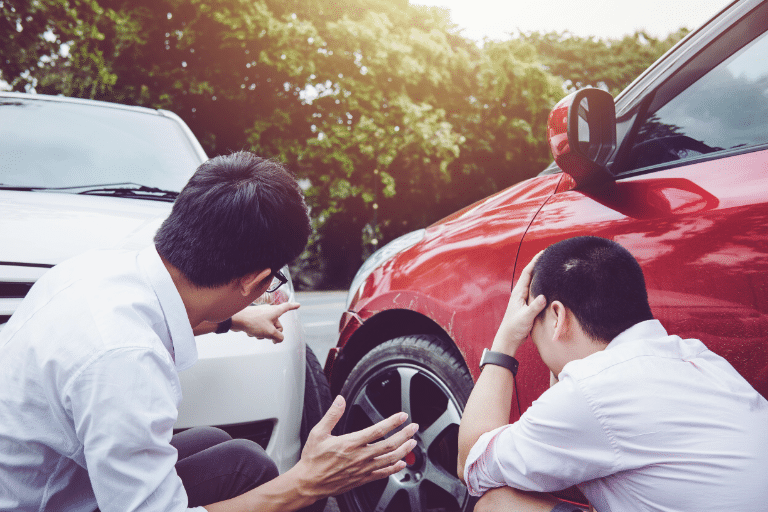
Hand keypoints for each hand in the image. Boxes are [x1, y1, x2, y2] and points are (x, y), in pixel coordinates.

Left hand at [230, 303, 299, 342]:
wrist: (236, 319)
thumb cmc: (253, 322)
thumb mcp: (270, 332)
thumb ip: (279, 337)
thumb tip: (279, 339)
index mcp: (275, 311)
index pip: (287, 307)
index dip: (293, 306)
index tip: (298, 305)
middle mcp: (269, 312)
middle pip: (277, 324)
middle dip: (273, 332)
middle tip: (269, 336)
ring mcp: (261, 315)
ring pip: (268, 328)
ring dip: (264, 333)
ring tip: (257, 333)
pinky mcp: (254, 319)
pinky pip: (260, 328)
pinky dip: (257, 332)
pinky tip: (251, 332)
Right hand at [293, 395, 418, 498]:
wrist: (308, 483)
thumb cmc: (312, 459)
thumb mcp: (318, 432)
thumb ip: (332, 415)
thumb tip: (340, 399)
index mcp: (350, 443)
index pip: (377, 430)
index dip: (392, 422)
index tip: (402, 416)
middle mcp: (359, 457)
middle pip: (388, 445)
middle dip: (404, 435)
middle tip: (414, 427)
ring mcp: (362, 470)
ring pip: (389, 460)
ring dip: (403, 450)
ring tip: (412, 443)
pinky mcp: (362, 479)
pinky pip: (382, 474)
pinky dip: (394, 468)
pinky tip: (401, 463)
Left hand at [492, 252, 546, 354]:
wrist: (509, 339)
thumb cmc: (514, 327)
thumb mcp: (525, 317)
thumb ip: (534, 307)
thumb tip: (543, 296)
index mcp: (518, 292)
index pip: (527, 273)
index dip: (535, 262)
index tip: (543, 252)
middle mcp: (521, 293)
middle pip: (531, 275)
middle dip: (539, 265)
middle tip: (550, 257)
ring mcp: (524, 299)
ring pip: (534, 283)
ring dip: (541, 275)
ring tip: (552, 268)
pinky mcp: (528, 305)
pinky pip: (537, 292)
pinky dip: (543, 286)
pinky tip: (550, 286)